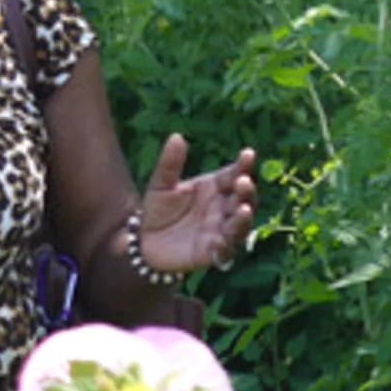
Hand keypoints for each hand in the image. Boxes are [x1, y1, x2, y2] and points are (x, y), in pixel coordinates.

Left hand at [138, 135, 257, 274]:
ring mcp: (220, 231)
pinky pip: (224, 253)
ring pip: (240, 226)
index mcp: (215, 188)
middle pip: (243, 199)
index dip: (243, 165)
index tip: (248, 153)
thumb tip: (176, 136)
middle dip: (246, 191)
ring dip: (243, 218)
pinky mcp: (212, 254)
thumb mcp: (160, 185)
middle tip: (243, 181)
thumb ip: (169, 164)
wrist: (143, 241)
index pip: (234, 174)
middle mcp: (223, 209)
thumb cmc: (157, 210)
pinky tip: (219, 241)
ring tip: (243, 209)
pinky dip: (224, 247)